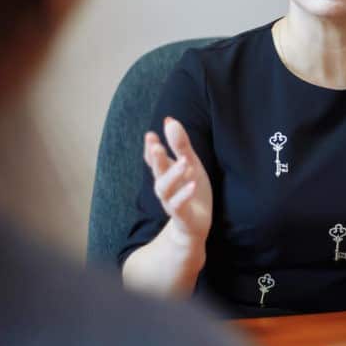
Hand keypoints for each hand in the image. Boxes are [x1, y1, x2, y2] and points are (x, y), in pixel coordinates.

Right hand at [143, 117, 212, 246]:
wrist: (195, 225)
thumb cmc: (191, 192)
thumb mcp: (190, 165)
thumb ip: (180, 145)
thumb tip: (169, 120)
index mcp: (166, 174)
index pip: (154, 159)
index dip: (150, 148)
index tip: (150, 134)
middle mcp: (165, 187)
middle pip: (157, 172)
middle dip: (156, 159)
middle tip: (156, 145)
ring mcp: (172, 202)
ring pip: (165, 189)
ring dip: (173, 175)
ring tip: (184, 162)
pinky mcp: (182, 216)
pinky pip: (179, 206)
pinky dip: (184, 195)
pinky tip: (192, 184)